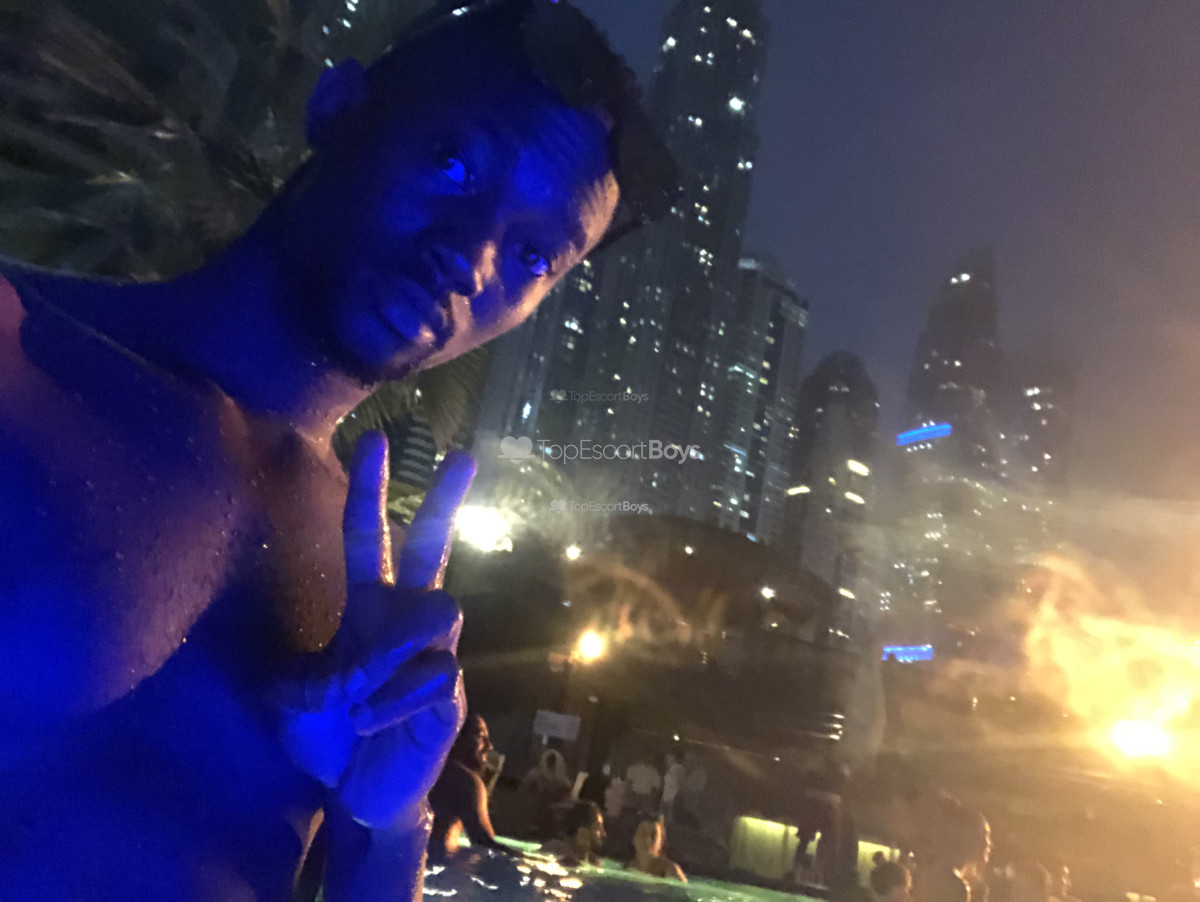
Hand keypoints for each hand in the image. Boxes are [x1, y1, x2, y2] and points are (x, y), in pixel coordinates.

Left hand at [279, 431, 475, 828]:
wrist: (356, 794)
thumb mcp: (295, 700)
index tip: (375, 442)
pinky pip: (434, 674)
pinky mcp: (450, 692)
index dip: (371, 492)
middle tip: (461, 455)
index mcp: (365, 608)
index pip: (370, 540)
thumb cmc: (325, 737)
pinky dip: (393, 703)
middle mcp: (404, 621)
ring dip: (388, 655)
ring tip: (357, 702)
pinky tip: (375, 727)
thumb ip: (319, 672)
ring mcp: (434, 654)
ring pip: (437, 612)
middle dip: (444, 500)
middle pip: (432, 547)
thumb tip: (368, 662)